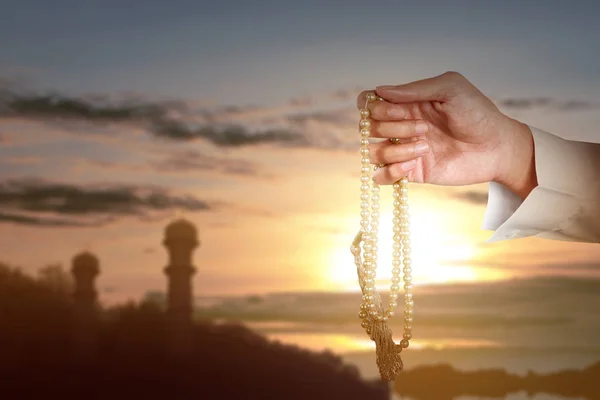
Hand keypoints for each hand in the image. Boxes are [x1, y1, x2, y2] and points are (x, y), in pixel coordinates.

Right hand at [357, 71, 537, 198]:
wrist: (497, 147)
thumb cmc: (478, 113)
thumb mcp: (451, 88)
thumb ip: (415, 88)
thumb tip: (380, 91)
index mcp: (406, 103)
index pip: (368, 103)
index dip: (375, 108)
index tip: (401, 111)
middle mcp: (400, 126)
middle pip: (369, 127)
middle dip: (393, 127)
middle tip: (424, 128)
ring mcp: (404, 150)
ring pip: (373, 152)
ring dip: (394, 150)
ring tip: (425, 148)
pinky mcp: (411, 173)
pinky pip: (381, 177)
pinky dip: (389, 172)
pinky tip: (410, 167)